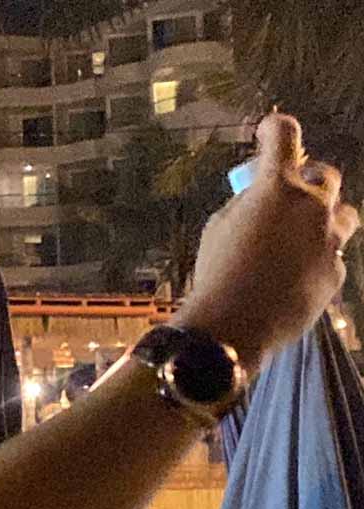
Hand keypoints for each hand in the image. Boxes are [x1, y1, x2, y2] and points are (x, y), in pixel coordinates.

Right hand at [177, 113, 359, 370]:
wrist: (232, 328)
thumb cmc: (216, 275)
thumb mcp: (218, 229)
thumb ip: (245, 205)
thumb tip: (259, 199)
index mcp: (276, 189)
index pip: (284, 136)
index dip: (275, 129)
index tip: (269, 132)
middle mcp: (311, 207)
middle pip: (326, 176)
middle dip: (309, 181)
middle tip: (290, 194)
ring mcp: (329, 241)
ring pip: (344, 216)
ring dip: (324, 221)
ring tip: (298, 241)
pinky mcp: (336, 272)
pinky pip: (332, 258)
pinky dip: (316, 262)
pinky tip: (291, 280)